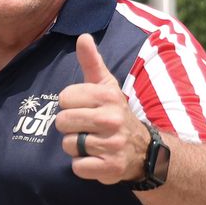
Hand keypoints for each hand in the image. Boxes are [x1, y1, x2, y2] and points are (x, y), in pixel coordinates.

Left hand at [55, 35, 146, 183]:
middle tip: (87, 128)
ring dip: (76, 147)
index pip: (63, 98)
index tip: (84, 108)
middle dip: (70, 127)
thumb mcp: (106, 85)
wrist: (143, 149)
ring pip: (68, 145)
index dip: (69, 105)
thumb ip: (92, 62)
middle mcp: (112, 119)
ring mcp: (113, 144)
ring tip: (92, 143)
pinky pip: (77, 166)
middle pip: (62, 122)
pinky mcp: (111, 167)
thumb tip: (82, 36)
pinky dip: (82, 165)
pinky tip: (96, 158)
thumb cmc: (115, 113)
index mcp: (108, 96)